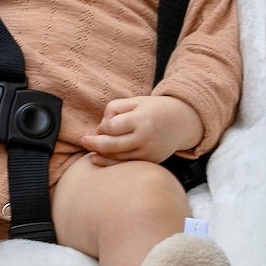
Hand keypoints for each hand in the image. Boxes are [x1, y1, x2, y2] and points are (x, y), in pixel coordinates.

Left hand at [81, 94, 203, 166]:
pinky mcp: (150, 161)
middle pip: (113, 145)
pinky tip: (97, 160)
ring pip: (118, 157)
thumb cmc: (155, 109)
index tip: (103, 125)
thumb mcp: (136, 101)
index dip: (103, 126)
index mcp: (141, 119)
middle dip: (94, 143)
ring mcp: (148, 152)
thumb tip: (101, 126)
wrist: (182, 122)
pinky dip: (110, 163)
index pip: (113, 126)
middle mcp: (145, 137)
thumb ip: (115, 108)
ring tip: (89, 149)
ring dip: (100, 154)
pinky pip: (126, 164)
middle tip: (83, 140)